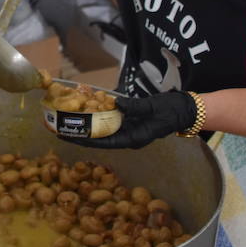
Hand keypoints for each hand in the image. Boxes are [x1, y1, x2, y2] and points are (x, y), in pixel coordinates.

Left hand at [70, 92, 198, 149]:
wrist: (184, 109)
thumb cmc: (171, 111)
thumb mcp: (154, 108)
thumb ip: (135, 107)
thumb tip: (117, 104)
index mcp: (134, 138)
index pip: (105, 142)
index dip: (86, 139)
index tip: (69, 136)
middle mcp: (129, 136)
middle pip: (100, 138)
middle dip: (81, 134)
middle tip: (60, 129)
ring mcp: (129, 129)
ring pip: (104, 130)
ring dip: (87, 126)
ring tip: (69, 121)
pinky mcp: (130, 121)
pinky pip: (111, 121)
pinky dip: (99, 116)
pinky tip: (86, 110)